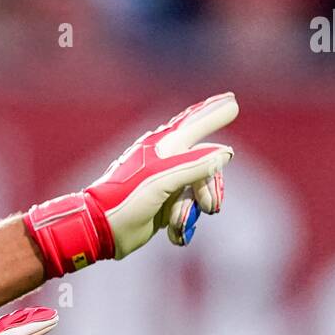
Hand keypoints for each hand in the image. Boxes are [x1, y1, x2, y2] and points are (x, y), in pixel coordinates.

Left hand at [25, 93, 237, 275]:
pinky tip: (173, 233)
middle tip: (210, 207)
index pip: (194, 123)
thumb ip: (194, 165)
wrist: (101, 229)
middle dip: (211, 187)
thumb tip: (225, 153)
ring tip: (178, 223)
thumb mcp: (161, 180)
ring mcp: (167, 182)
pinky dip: (184, 223)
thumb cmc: (126, 199)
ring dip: (193, 210)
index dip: (213, 111)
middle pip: (207, 164)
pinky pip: (189, 209)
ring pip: (200, 189)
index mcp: (164, 146)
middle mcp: (167, 160)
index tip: (233, 100)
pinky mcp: (166, 203)